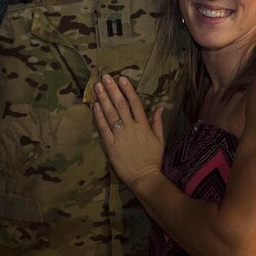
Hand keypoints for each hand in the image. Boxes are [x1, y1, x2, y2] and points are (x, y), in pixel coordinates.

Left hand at [93, 74, 165, 188]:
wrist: (145, 177)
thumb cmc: (152, 159)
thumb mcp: (160, 140)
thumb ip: (158, 122)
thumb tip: (160, 107)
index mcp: (144, 126)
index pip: (135, 103)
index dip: (128, 90)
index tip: (122, 79)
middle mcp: (131, 128)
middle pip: (121, 105)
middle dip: (113, 90)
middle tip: (105, 77)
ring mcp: (120, 136)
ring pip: (111, 114)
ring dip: (104, 99)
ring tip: (98, 87)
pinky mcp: (111, 146)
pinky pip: (104, 128)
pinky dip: (99, 117)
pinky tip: (95, 106)